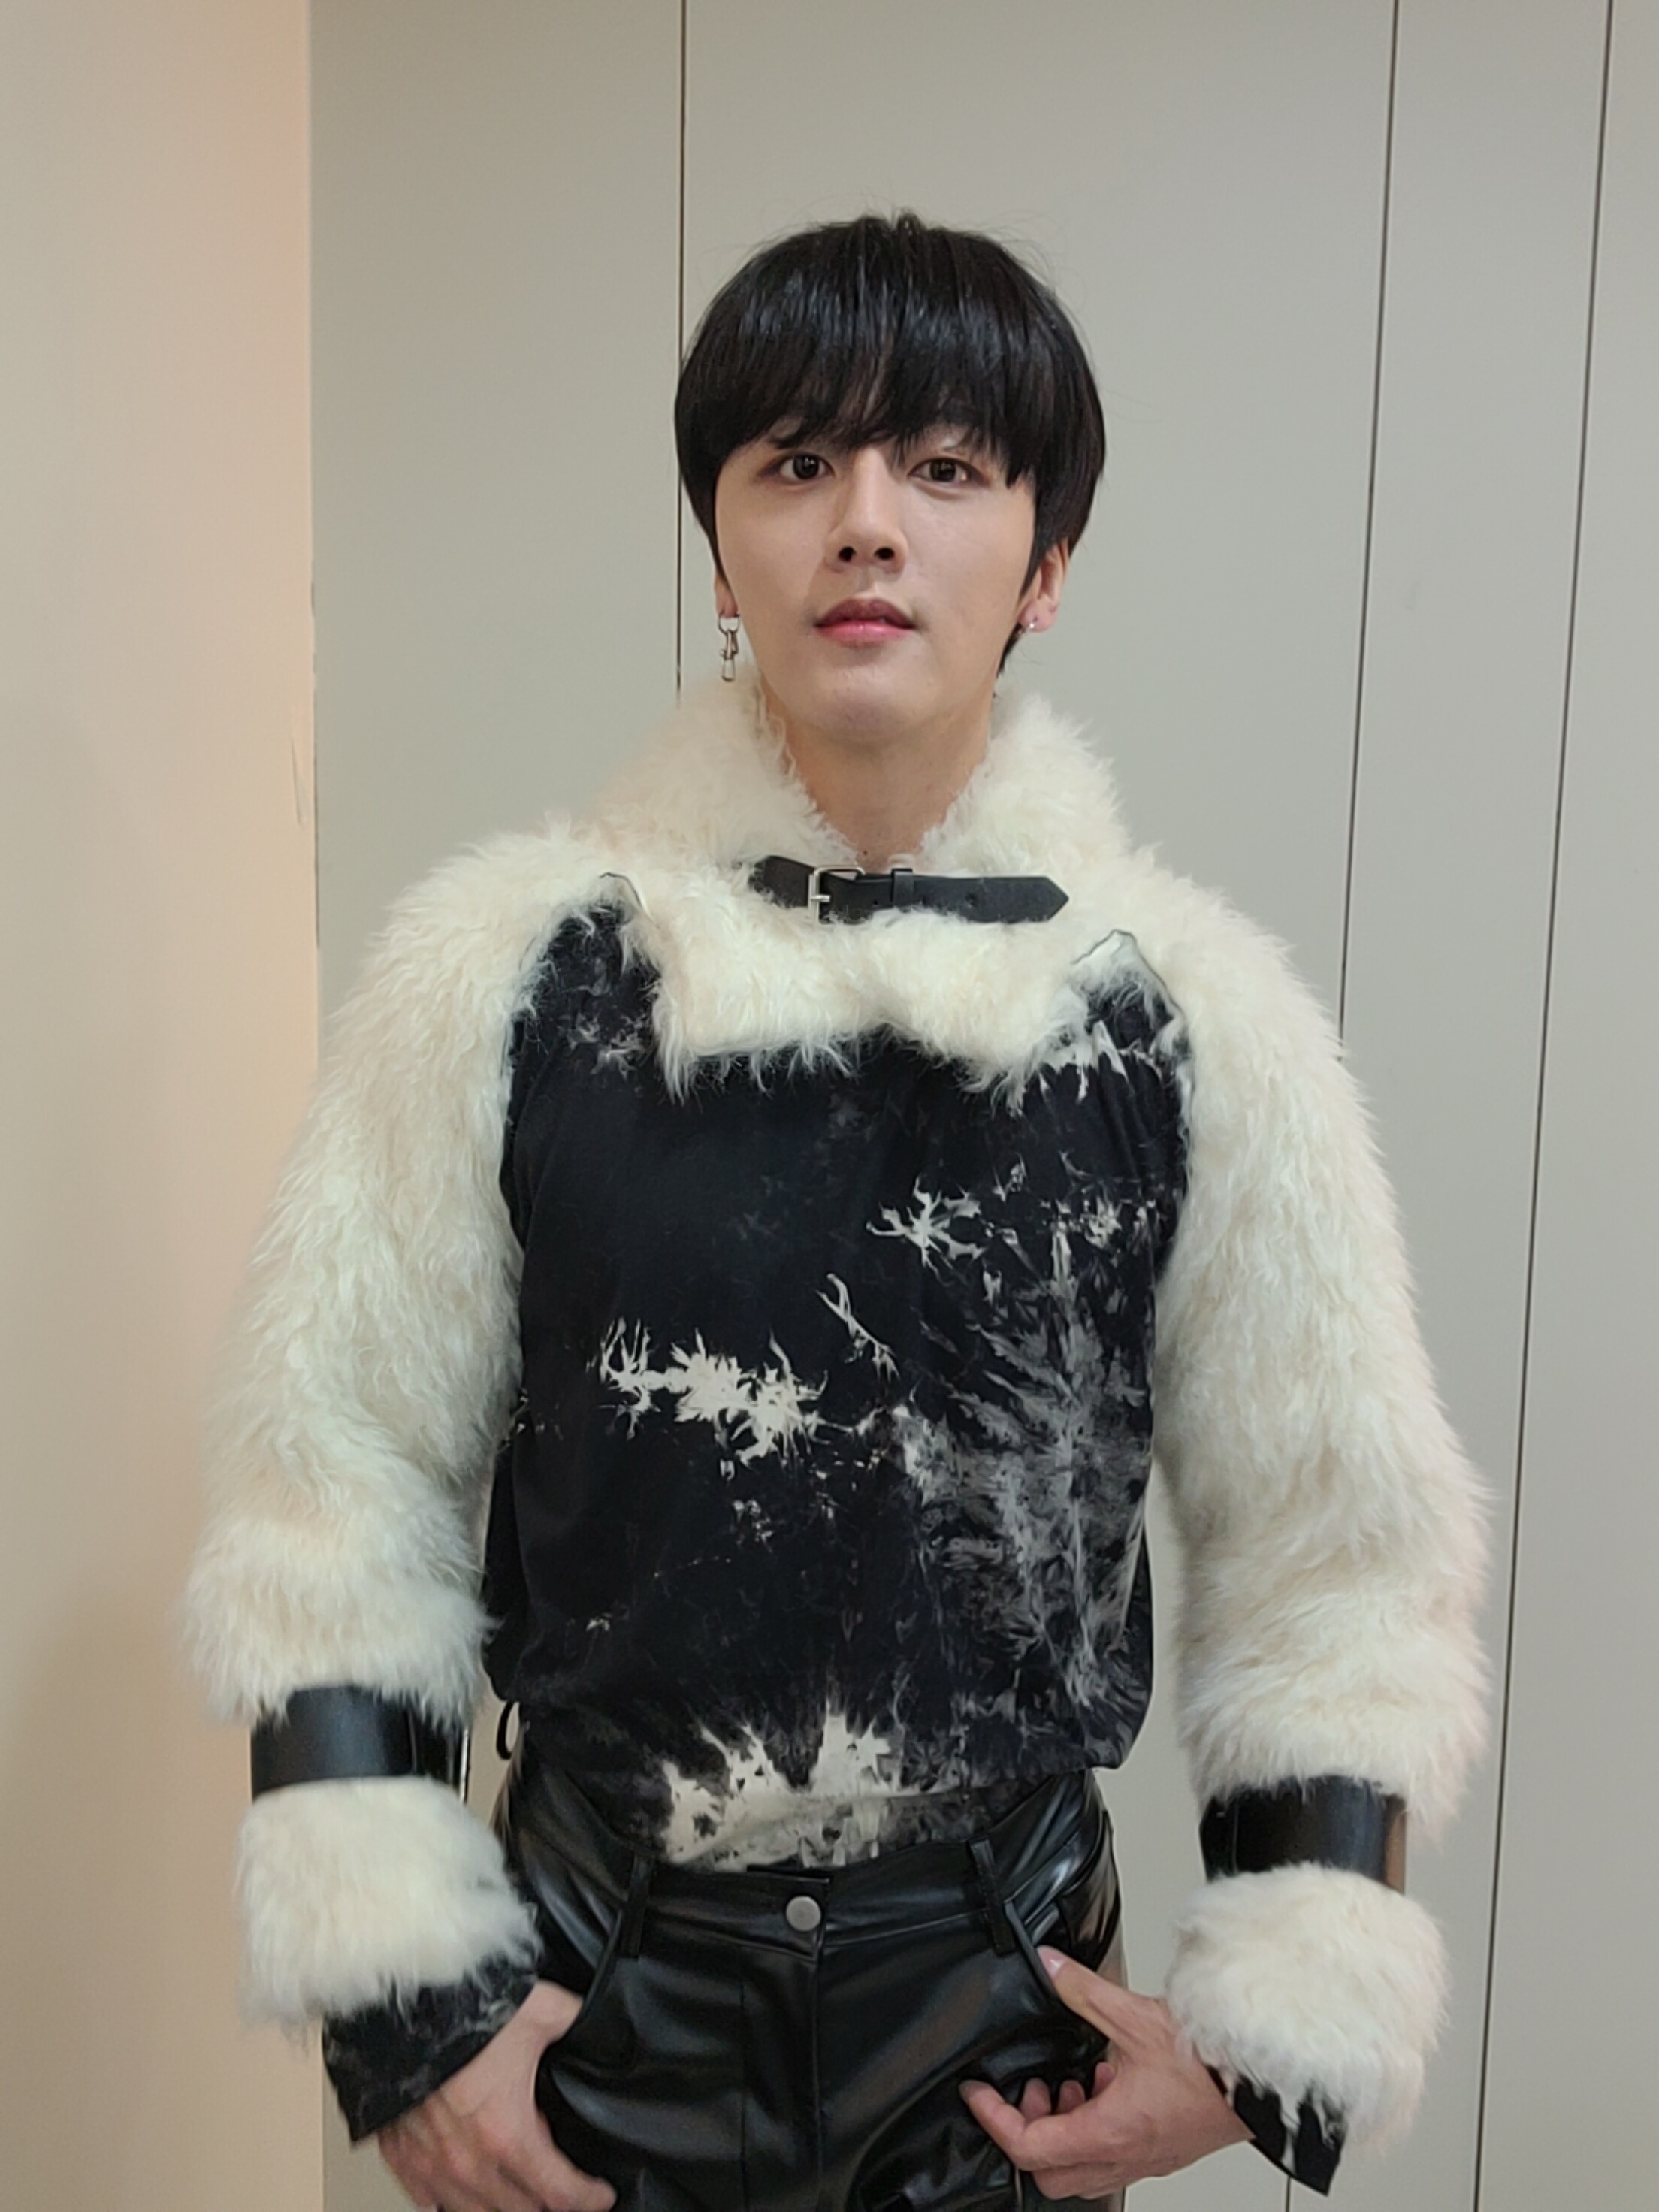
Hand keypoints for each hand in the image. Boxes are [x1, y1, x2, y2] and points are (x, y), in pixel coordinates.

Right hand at [377, 1979, 616, 2211]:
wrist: (400, 2001)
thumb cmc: (462, 2007)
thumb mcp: (540, 2011)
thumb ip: (575, 2022)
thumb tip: (597, 2020)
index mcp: (507, 2134)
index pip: (560, 2193)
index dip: (589, 2199)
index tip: (599, 2196)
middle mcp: (468, 2161)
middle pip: (521, 2211)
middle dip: (547, 2200)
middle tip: (558, 2178)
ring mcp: (430, 2163)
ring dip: (502, 2204)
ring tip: (516, 2182)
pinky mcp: (399, 2154)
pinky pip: (425, 2200)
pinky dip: (448, 2198)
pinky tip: (462, 2185)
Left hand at [959, 1947, 1251, 2198]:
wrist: (1260, 2086)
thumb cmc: (1210, 2067)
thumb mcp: (1134, 2017)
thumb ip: (1083, 1990)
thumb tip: (1049, 1966)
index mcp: (1108, 2133)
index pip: (1027, 2146)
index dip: (992, 2119)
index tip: (978, 2093)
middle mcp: (1121, 2157)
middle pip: (1047, 2172)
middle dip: (1026, 2131)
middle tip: (1028, 2090)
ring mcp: (1141, 2161)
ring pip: (1078, 2170)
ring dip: (1061, 2129)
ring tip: (1070, 2083)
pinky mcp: (1159, 2153)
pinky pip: (1109, 2156)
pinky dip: (1093, 2126)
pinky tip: (1107, 2084)